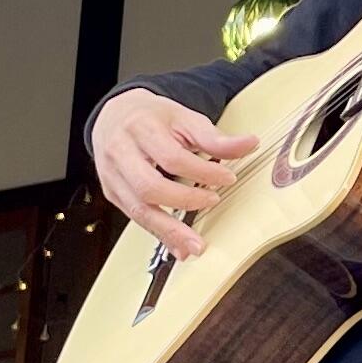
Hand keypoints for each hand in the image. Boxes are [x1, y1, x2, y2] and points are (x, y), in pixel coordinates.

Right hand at [90, 90, 258, 258]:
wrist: (113, 116)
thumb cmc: (150, 117)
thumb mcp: (183, 118)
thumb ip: (214, 137)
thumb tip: (249, 144)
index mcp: (140, 129)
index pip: (172, 157)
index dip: (202, 172)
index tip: (227, 178)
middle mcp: (120, 154)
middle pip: (149, 187)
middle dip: (185, 201)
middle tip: (213, 202)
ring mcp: (112, 177)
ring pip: (138, 210)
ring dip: (169, 231)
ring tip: (196, 245)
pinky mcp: (112, 194)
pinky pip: (135, 219)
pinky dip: (159, 235)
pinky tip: (178, 246)